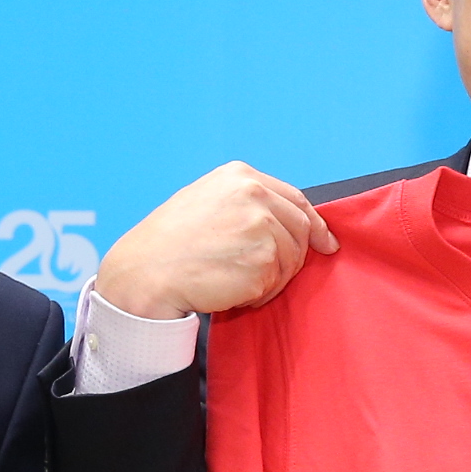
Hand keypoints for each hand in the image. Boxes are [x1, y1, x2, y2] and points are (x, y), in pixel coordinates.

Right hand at [90, 163, 334, 321]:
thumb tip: (288, 220)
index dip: (314, 224)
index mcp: (241, 177)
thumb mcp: (206, 200)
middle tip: (262, 274)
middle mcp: (255, 195)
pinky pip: (275, 285)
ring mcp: (261, 227)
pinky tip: (228, 289)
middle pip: (301, 230)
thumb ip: (248, 203)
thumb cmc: (168, 243)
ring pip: (291, 260)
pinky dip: (257, 294)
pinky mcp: (262, 261)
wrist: (145, 272)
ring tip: (232, 279)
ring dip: (270, 279)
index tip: (325, 242)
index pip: (295, 199)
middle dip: (291, 257)